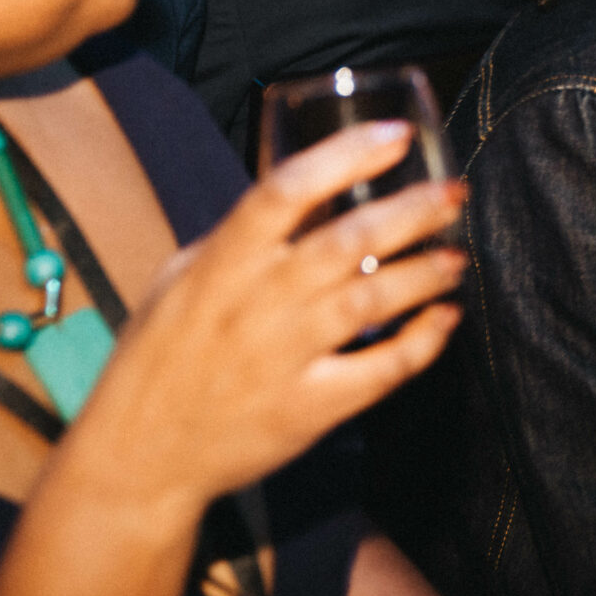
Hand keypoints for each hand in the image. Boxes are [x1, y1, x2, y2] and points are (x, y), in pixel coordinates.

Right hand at [70, 123, 466, 517]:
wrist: (138, 457)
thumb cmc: (157, 360)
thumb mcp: (180, 281)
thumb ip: (238, 239)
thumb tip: (304, 197)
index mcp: (221, 263)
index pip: (287, 190)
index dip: (346, 156)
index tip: (395, 137)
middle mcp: (257, 303)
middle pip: (349, 241)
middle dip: (413, 210)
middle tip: (453, 193)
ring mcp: (285, 356)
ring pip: (374, 299)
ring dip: (426, 272)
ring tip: (456, 256)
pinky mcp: (309, 407)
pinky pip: (381, 368)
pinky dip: (422, 340)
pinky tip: (445, 318)